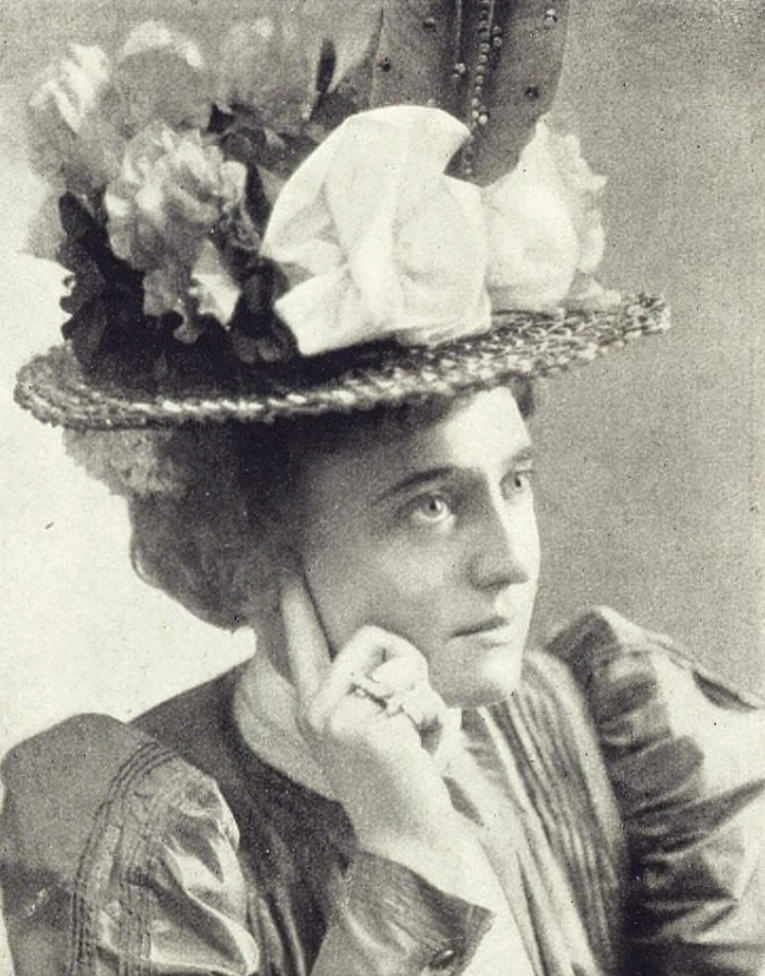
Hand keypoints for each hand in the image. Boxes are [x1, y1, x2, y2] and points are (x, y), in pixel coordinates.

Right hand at [279, 570, 454, 854]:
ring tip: (414, 737)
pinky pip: (420, 694)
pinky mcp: (367, 728)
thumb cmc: (403, 775)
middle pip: (372, 634)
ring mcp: (336, 718)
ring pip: (400, 660)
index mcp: (314, 704)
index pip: (303, 640)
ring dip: (424, 696)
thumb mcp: (376, 722)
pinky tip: (421, 755)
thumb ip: (371, 683)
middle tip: (410, 719)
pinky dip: (437, 722)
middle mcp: (314, 708)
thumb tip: (380, 644)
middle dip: (410, 667)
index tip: (285, 561)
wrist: (409, 840)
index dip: (293, 600)